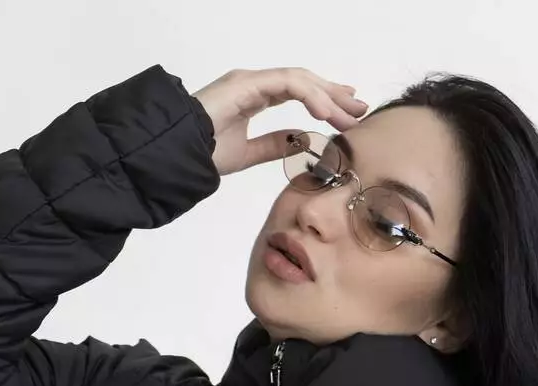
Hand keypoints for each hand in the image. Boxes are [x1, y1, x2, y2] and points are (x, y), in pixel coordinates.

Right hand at [190, 66, 368, 177]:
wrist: (179, 152)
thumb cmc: (203, 152)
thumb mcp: (248, 153)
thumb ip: (274, 145)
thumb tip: (301, 141)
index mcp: (254, 95)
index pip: (297, 91)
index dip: (323, 99)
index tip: (345, 113)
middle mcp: (255, 83)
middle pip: (304, 82)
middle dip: (333, 95)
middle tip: (358, 109)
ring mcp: (251, 80)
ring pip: (300, 80)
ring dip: (327, 97)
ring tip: (347, 116)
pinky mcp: (248, 83)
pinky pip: (287, 83)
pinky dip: (309, 95)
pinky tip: (324, 112)